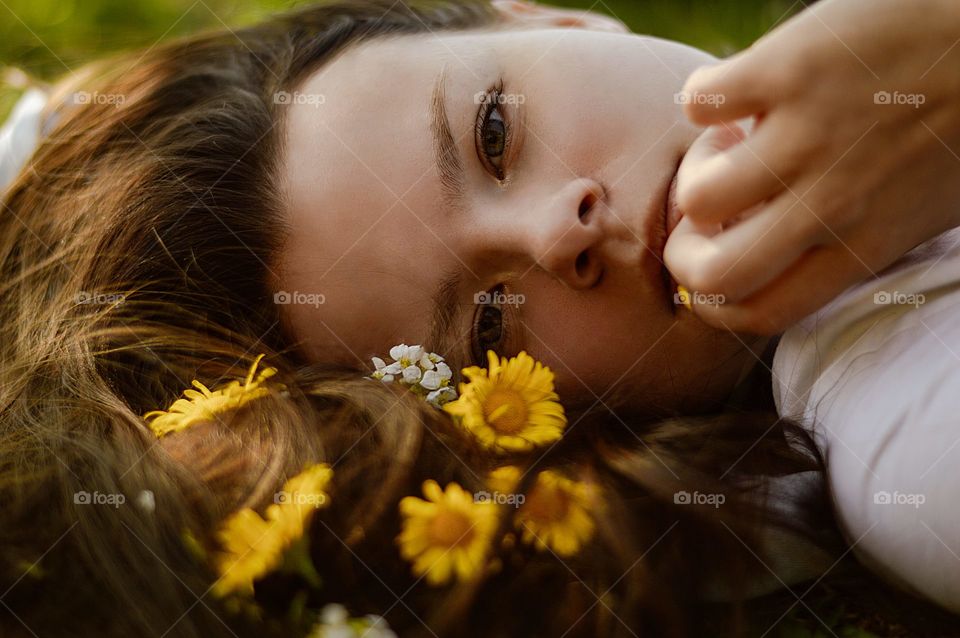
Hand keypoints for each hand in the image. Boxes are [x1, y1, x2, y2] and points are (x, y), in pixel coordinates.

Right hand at [664, 0, 959, 334]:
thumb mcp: (921, 210)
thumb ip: (855, 238)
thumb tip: (786, 249)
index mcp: (862, 245)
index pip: (759, 315)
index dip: (715, 299)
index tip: (722, 255)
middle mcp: (831, 205)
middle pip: (712, 276)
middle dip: (685, 251)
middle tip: (706, 213)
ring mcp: (805, 138)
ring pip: (697, 197)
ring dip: (697, 169)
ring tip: (729, 141)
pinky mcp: (787, 70)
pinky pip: (700, 102)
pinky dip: (704, 96)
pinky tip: (737, 88)